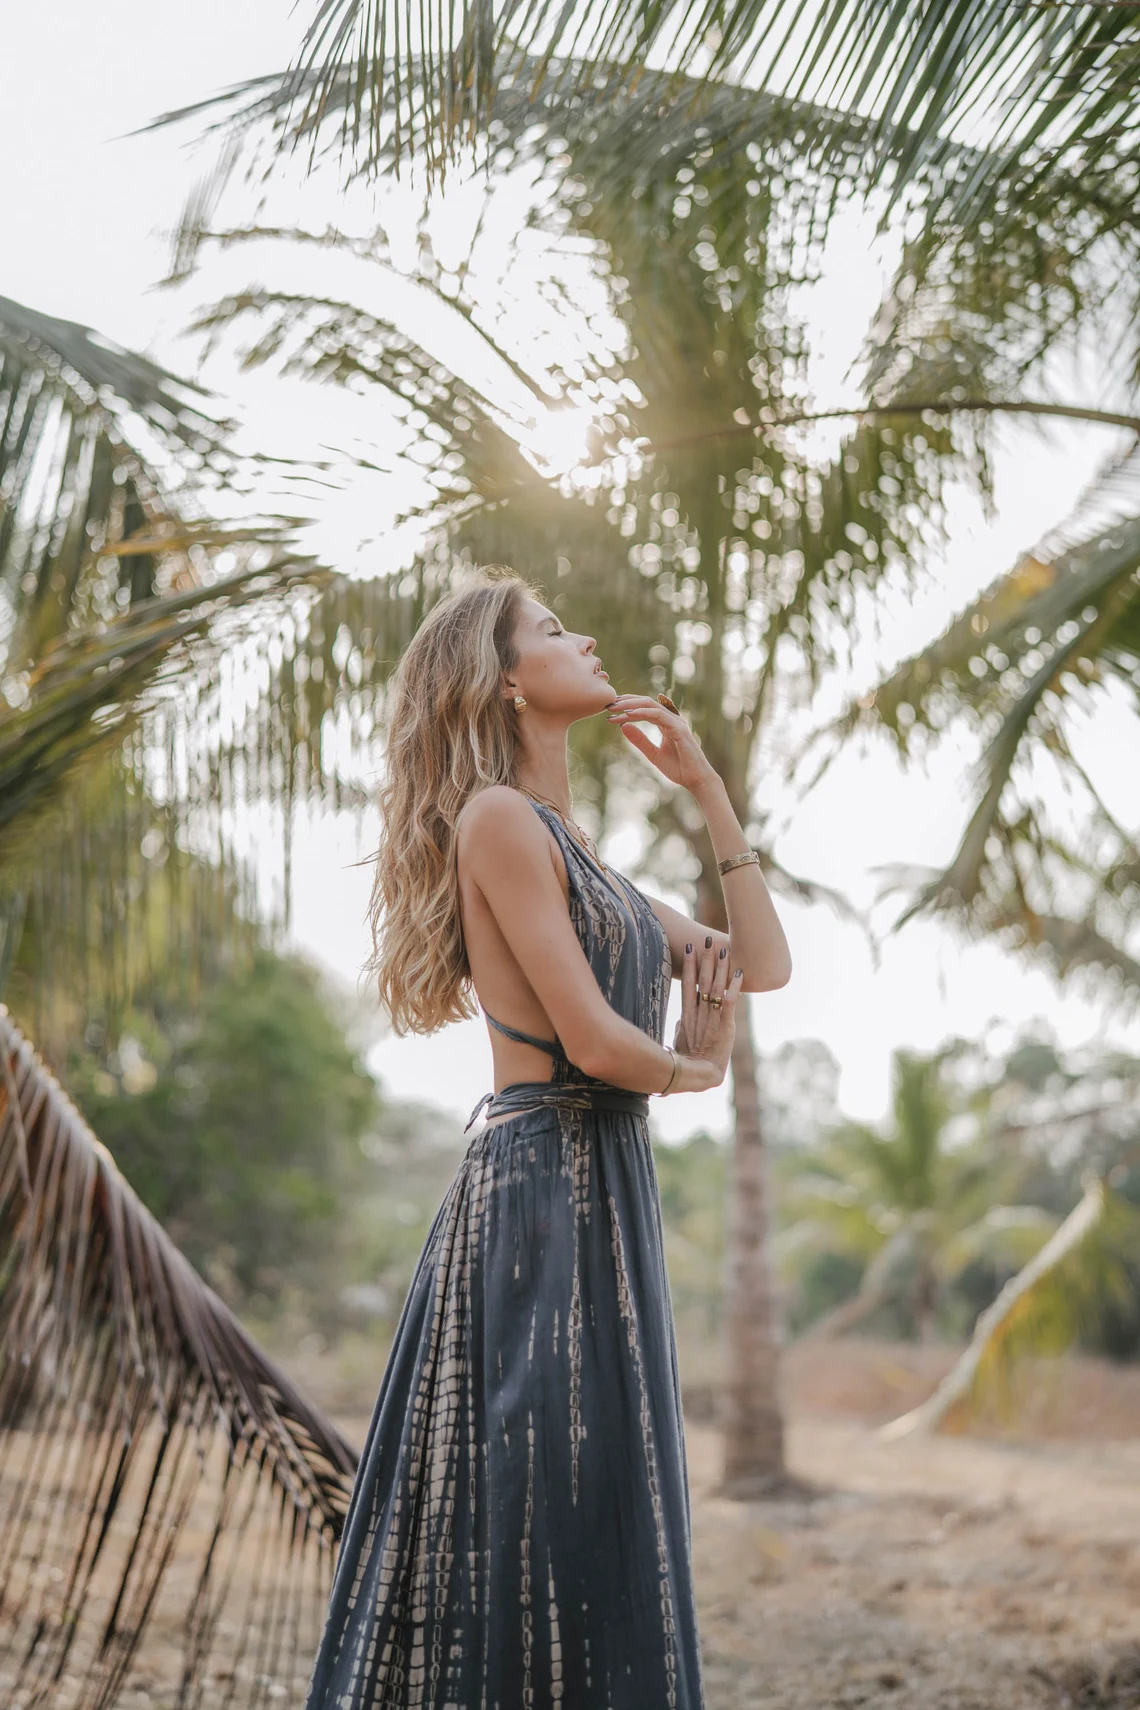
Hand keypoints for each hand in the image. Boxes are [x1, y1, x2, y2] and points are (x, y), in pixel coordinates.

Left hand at [605, 693, 716, 794]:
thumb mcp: (653, 754)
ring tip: (615, 708)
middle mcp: (671, 719)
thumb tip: (623, 726)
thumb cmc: (679, 768)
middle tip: (608, 705)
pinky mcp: (679, 729)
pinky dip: (643, 713)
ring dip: (631, 705)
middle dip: (626, 702)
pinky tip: (629, 715)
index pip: (644, 708)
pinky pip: (658, 716)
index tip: (611, 709)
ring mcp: (676, 723)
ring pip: (651, 706)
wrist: (696, 780)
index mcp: (665, 723)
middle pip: (646, 702)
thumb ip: (640, 740)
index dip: (628, 705)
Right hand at [672, 937, 743, 1087]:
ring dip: (720, 967)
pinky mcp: (725, 1027)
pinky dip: (734, 987)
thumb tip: (681, 1019)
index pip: (688, 984)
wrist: (700, 1075)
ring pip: (716, 987)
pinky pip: (730, 1003)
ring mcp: (712, 1019)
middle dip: (705, 960)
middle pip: (701, 980)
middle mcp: (699, 1013)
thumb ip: (683, 1025)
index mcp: (688, 1014)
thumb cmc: (689, 1059)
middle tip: (707, 939)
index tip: (691, 948)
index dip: (690, 966)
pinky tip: (739, 973)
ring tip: (724, 949)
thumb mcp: (682, 1038)